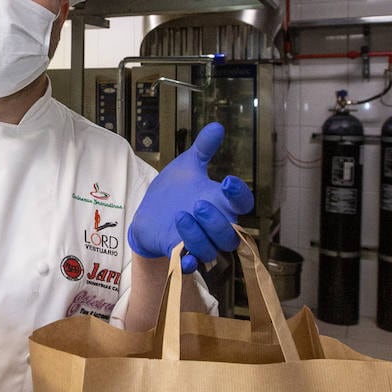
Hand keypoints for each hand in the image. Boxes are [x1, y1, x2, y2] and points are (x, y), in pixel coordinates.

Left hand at [127, 122, 253, 272]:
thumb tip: (217, 126)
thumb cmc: (174, 190)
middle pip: (230, 235)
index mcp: (220, 202)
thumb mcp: (187, 166)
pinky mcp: (178, 252)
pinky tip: (183, 256)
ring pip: (210, 250)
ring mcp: (197, 241)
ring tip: (181, 216)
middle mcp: (213, 225)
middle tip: (198, 204)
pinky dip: (188, 263)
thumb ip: (203, 148)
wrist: (148, 212)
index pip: (242, 203)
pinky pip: (190, 265)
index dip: (239, 195)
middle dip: (217, 222)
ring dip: (198, 236)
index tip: (227, 182)